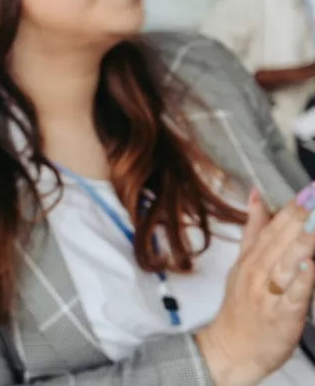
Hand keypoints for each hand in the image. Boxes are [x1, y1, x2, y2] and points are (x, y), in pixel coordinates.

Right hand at [195, 189, 314, 385]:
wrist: (230, 349)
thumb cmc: (241, 308)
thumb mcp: (242, 264)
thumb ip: (253, 230)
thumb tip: (256, 196)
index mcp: (252, 257)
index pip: (275, 224)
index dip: (295, 206)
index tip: (310, 188)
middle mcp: (260, 270)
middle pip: (284, 237)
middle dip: (304, 216)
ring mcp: (269, 291)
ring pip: (290, 260)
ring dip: (306, 239)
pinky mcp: (282, 314)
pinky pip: (294, 294)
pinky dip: (303, 278)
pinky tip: (310, 264)